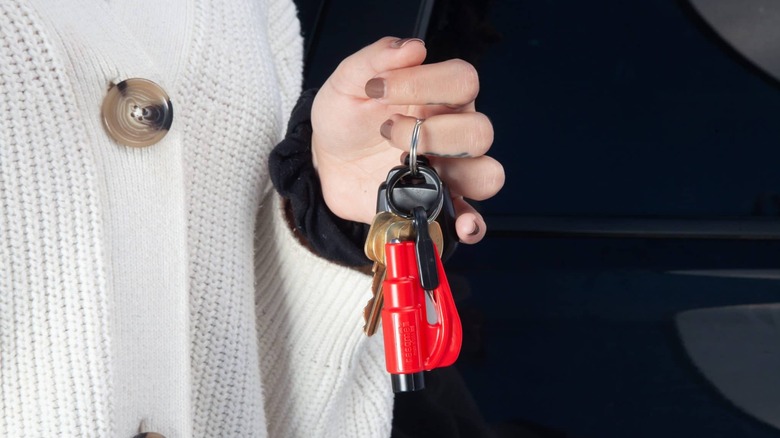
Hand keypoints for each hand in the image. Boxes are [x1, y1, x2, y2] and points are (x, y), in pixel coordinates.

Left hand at [311, 37, 503, 243]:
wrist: (327, 162)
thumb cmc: (345, 118)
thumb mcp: (347, 82)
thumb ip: (374, 59)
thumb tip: (412, 48)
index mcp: (438, 96)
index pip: (462, 81)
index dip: (426, 82)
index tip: (379, 90)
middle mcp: (452, 133)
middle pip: (479, 131)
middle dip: (432, 133)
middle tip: (388, 133)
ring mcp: (449, 172)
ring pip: (487, 174)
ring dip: (455, 174)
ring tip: (411, 169)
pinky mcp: (438, 205)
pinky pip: (472, 219)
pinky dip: (472, 224)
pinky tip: (459, 223)